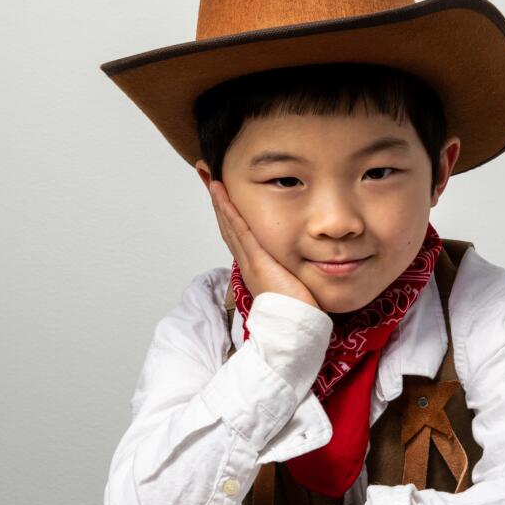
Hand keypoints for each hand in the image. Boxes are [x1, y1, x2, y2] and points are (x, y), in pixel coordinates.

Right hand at [207, 179, 319, 309]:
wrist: (293, 328)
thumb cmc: (297, 310)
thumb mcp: (291, 281)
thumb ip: (290, 267)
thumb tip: (298, 258)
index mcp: (255, 266)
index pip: (238, 232)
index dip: (228, 212)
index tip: (222, 192)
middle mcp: (248, 261)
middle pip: (227, 225)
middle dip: (218, 201)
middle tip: (207, 176)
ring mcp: (250, 260)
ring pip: (230, 224)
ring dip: (219, 200)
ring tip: (210, 178)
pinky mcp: (257, 261)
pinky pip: (240, 231)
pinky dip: (229, 211)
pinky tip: (223, 194)